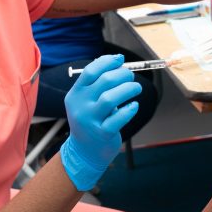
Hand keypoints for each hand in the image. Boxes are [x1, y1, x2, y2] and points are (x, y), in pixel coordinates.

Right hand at [59, 54, 140, 189]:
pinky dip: (130, 109)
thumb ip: (98, 84)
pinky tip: (134, 106)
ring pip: (111, 98)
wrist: (84, 151)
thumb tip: (119, 62)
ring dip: (128, 89)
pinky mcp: (103, 134)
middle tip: (131, 77)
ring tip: (136, 88)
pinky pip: (119, 118)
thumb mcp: (86, 101)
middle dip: (122, 74)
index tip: (120, 59)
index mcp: (75, 94)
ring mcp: (90, 121)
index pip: (90, 72)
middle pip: (104, 81)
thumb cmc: (91, 120)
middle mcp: (80, 106)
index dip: (107, 62)